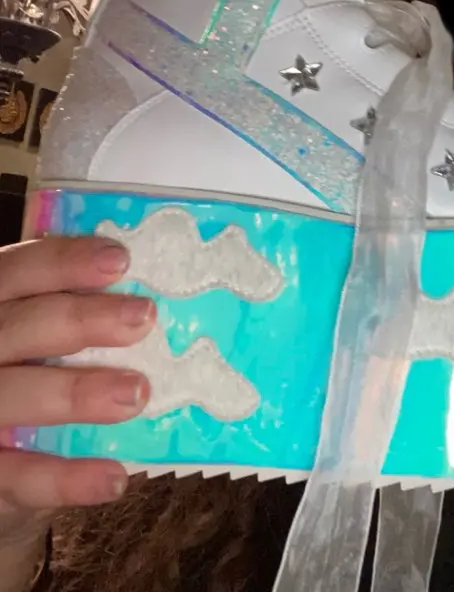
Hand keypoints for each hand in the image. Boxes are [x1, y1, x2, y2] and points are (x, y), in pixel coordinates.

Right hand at [0, 236, 153, 546]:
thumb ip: (74, 308)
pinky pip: (17, 475)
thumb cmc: (31, 371)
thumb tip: (154, 296)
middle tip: (144, 318)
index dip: (64, 262)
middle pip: (20, 326)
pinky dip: (65, 478)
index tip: (120, 260)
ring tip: (136, 393)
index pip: (18, 270)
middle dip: (82, 319)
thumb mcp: (39, 334)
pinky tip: (113, 477)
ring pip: (14, 394)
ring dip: (76, 393)